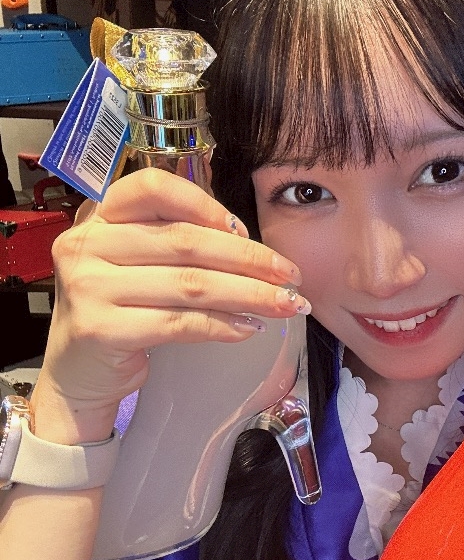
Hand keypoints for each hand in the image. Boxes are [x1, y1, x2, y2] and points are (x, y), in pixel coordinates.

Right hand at [33, 169, 307, 441]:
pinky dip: (222, 325)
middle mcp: (87, 243)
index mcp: (100, 215)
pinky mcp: (100, 329)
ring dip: (248, 294)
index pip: (154, 187)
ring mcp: (88, 286)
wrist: (78, 372)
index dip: (205, 204)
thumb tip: (254, 249)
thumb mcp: (137, 262)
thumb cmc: (120, 309)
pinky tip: (248, 328)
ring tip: (284, 304)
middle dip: (249, 259)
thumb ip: (178, 243)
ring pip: (189, 284)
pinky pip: (179, 323)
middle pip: (186, 242)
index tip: (245, 229)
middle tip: (290, 275)